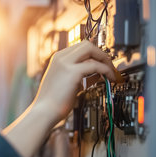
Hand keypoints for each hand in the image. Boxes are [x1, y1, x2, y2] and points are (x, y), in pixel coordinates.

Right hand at [3, 40, 119, 156]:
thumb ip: (79, 76)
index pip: (79, 48)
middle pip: (86, 44)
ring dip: (105, 60)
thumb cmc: (53, 102)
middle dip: (101, 53)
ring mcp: (66, 63)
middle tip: (109, 65)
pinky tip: (110, 78)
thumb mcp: (67, 83)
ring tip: (112, 73)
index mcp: (57, 59)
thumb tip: (96, 74)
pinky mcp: (73, 72)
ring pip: (91, 49)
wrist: (44, 112)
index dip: (94, 54)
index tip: (102, 63)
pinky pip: (96, 65)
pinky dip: (106, 70)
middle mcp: (60, 58)